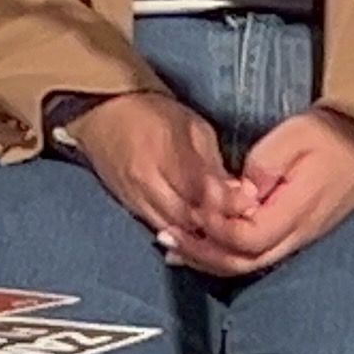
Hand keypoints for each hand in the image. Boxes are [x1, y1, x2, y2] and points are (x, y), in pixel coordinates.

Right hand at [64, 92, 240, 261]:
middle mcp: (148, 180)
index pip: (202, 188)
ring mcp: (136, 198)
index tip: (251, 205)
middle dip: (220, 226)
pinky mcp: (129, 209)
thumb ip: (214, 164)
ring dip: (204, 237)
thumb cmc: (154, 115)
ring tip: (227, 235)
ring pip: (176, 231)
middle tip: (245, 226)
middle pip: (190, 217)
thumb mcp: (193, 127)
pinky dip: (183, 239)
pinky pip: (160, 232)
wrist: (102, 115)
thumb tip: (242, 195)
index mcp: (167, 150)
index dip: (228, 202)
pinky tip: (200, 238)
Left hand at [183, 109, 353, 275]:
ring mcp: (299, 238)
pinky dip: (225, 252)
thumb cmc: (330, 135)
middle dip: (202, 253)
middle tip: (167, 238)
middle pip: (243, 261)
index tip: (194, 209)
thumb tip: (236, 196)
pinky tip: (204, 245)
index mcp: (296, 212)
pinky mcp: (296, 234)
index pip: (248, 238)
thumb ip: (261, 169)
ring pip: (249, 263)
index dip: (216, 229)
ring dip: (210, 257)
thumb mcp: (293, 138)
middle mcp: (298, 234)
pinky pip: (257, 254)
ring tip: (175, 246)